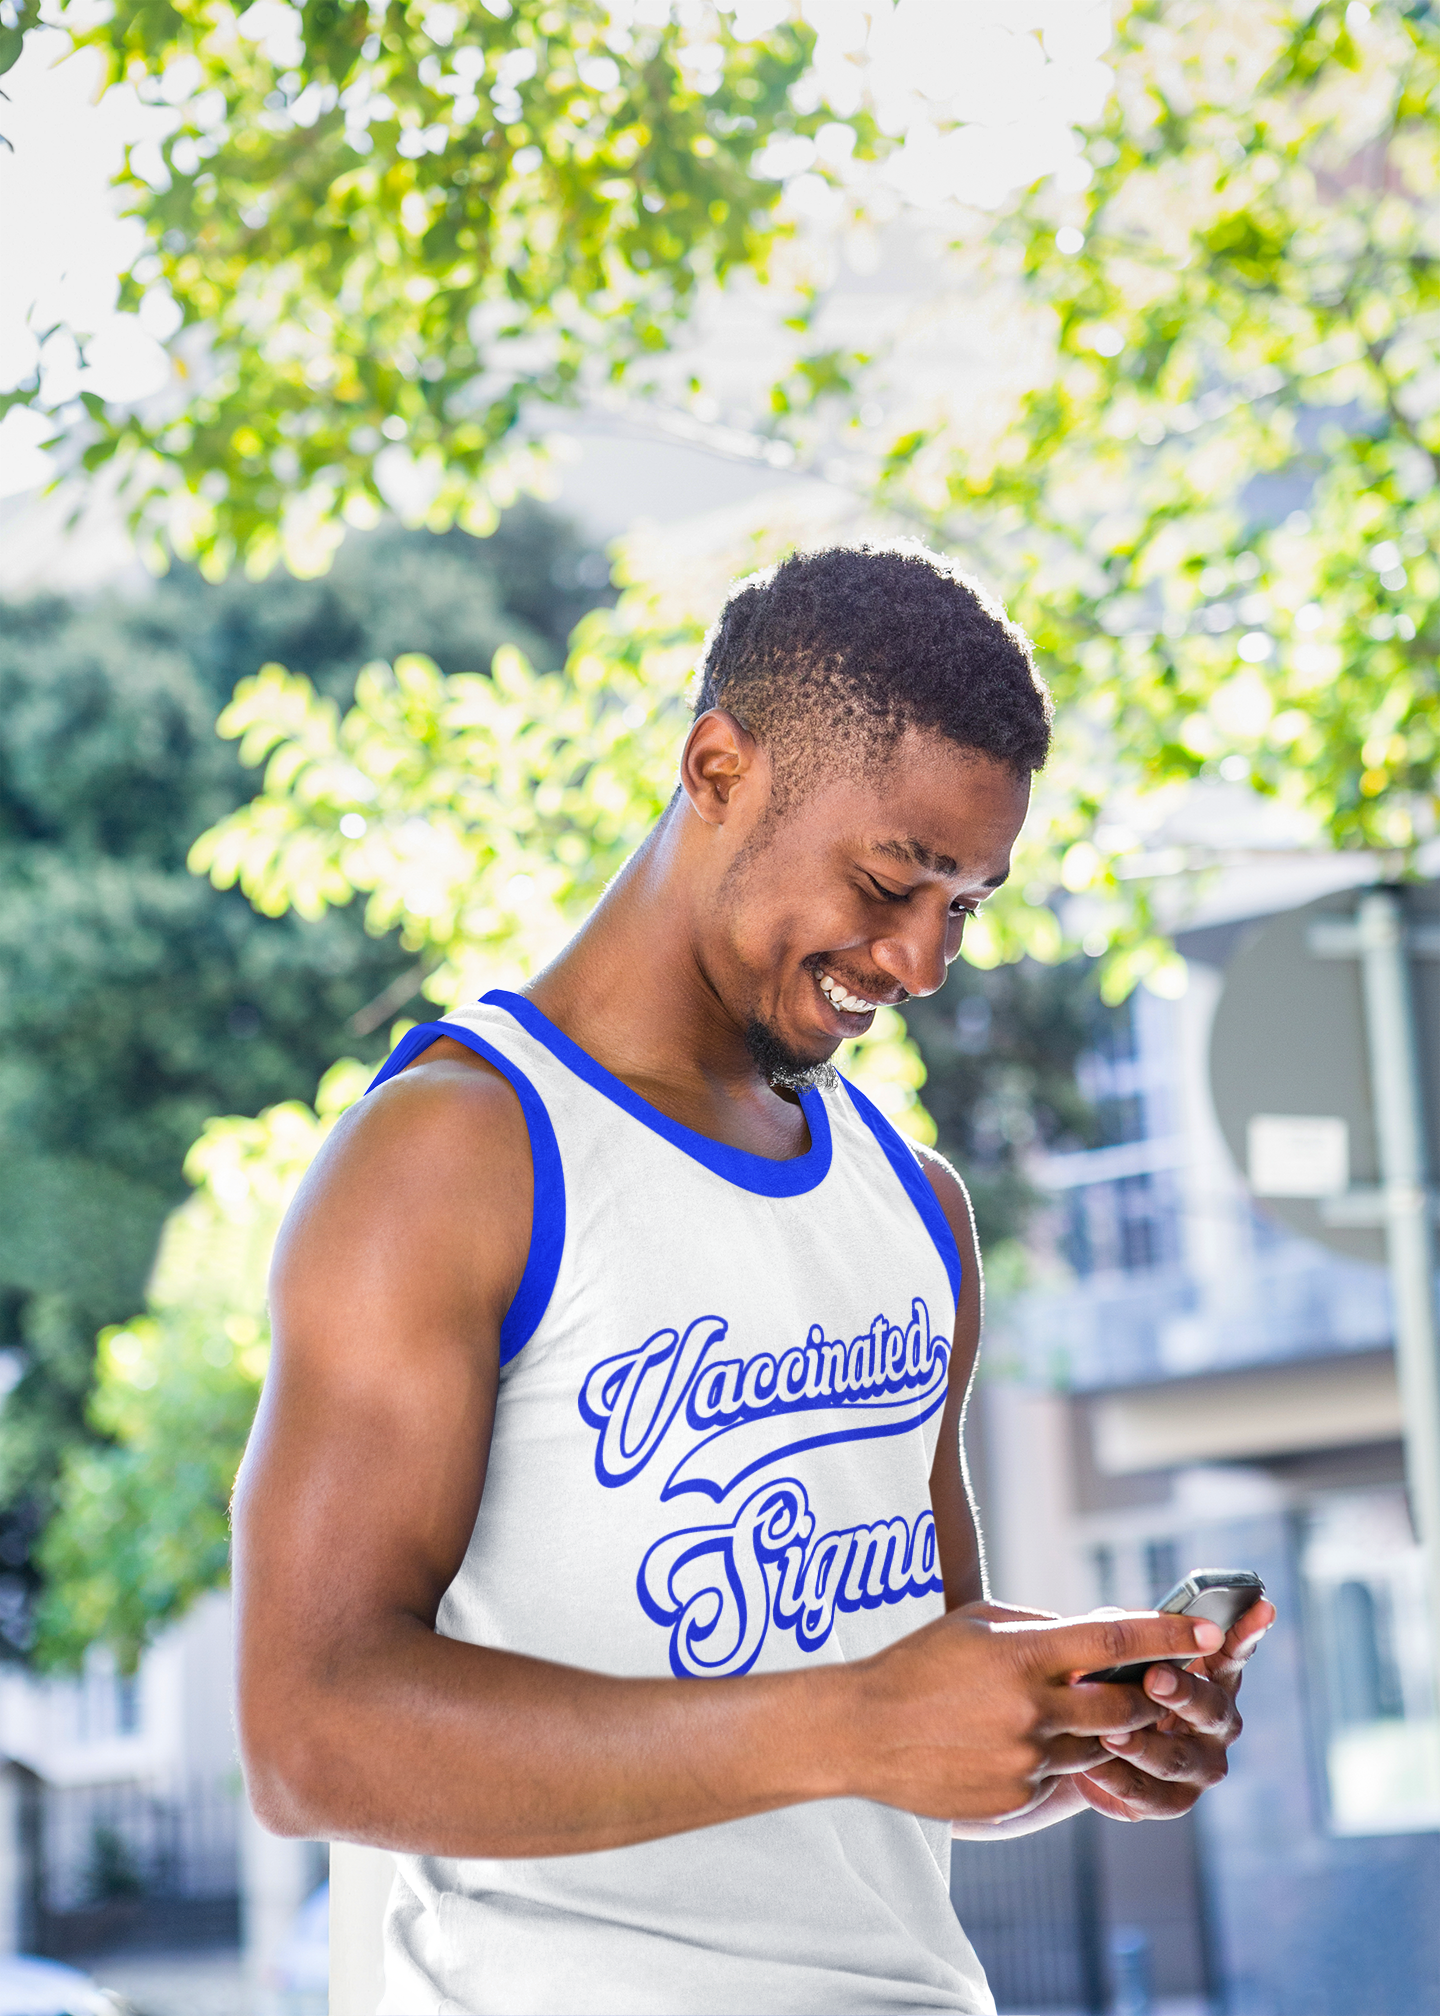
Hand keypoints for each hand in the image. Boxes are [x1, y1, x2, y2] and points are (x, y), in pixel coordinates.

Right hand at [851, 1603, 1223, 1824]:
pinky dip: (1055, 1760)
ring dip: (1098, 1731)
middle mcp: (1034, 1708)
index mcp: (1024, 1654)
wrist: (862, 1731)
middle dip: (1144, 1695)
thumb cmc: (919, 1665)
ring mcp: (1026, 1757)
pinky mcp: (1016, 1796)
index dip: (1170, 1635)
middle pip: (1124, 1705)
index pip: (1115, 1639)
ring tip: (1065, 1714)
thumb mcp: (978, 1624)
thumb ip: (1042, 1628)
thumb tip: (1098, 1633)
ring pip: (1098, 1747)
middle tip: (1151, 1687)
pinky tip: (1014, 1745)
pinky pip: (1060, 1779)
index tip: (1211, 1633)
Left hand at [1073, 1598, 1275, 1821]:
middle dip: (1183, 1692)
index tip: (1260, 1606)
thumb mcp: (1114, 1649)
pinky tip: (1092, 1767)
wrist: (1080, 1741)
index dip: (1246, 1631)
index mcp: (1211, 1676)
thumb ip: (1122, 1632)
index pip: (1232, 1651)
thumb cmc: (1109, 1681)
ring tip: (1109, 1735)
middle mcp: (1217, 1721)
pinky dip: (1118, 1780)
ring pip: (1179, 1759)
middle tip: (1153, 1678)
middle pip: (1211, 1708)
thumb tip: (1118, 1622)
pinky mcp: (1173, 1800)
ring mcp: (1202, 1765)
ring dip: (1144, 1745)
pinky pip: (1150, 1795)